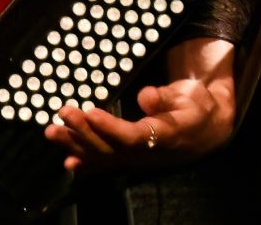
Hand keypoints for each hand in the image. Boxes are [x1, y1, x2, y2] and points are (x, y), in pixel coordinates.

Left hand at [43, 38, 235, 174]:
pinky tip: (68, 163)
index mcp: (163, 135)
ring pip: (103, 156)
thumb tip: (145, 96)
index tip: (90, 112)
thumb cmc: (196, 107)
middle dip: (84, 131)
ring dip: (76, 144)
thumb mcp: (189, 95)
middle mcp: (147, 153)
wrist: (207, 131)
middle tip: (63, 113)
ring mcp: (138, 159)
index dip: (109, 127)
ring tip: (52, 132)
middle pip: (111, 147)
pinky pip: (106, 164)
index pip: (132, 136)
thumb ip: (166, 97)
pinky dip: (86, 164)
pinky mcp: (132, 159)